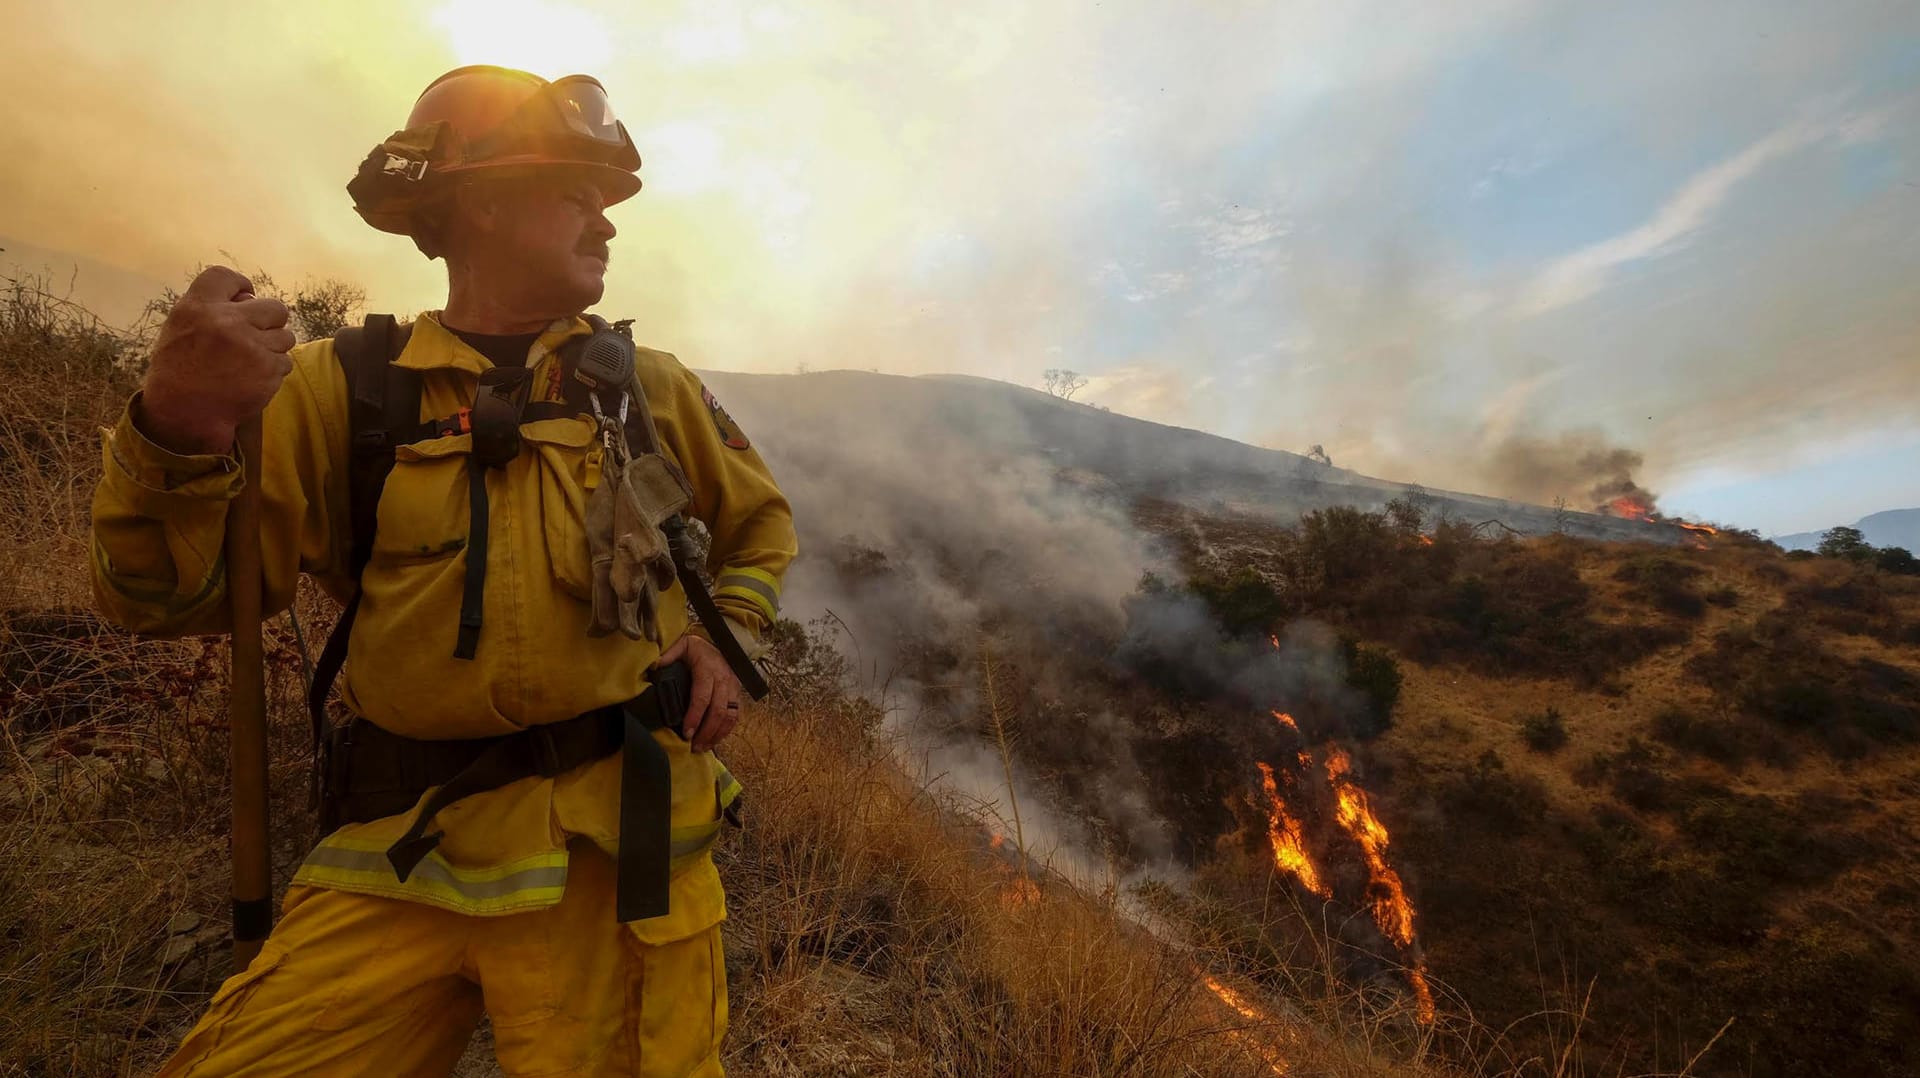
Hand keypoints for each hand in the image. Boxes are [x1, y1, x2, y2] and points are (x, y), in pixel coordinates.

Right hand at [139, 266, 296, 454]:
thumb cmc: (180, 370)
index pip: (225, 276)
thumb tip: (251, 297)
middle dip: (270, 321)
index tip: (244, 298)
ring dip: (273, 348)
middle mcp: (225, 322)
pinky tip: (251, 379)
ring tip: (249, 362)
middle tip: (255, 336)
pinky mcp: (267, 370)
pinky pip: (285, 362)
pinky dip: (273, 371)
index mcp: (196, 307)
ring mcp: (250, 346)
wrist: (182, 413)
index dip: (240, 285)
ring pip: (286, 337)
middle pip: (274, 307)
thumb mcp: (180, 328)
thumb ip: (210, 308)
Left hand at [654, 633, 741, 752]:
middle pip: (718, 711)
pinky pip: (735, 716)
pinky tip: (714, 741)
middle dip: (706, 732)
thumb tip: (654, 666)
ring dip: (717, 734)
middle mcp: (724, 679)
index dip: (695, 717)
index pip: (702, 697)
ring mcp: (733, 688)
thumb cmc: (697, 648)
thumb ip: (668, 654)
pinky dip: (726, 731)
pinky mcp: (738, 694)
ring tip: (702, 748)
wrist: (720, 643)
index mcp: (708, 669)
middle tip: (693, 747)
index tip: (686, 733)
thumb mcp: (682, 645)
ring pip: (729, 716)